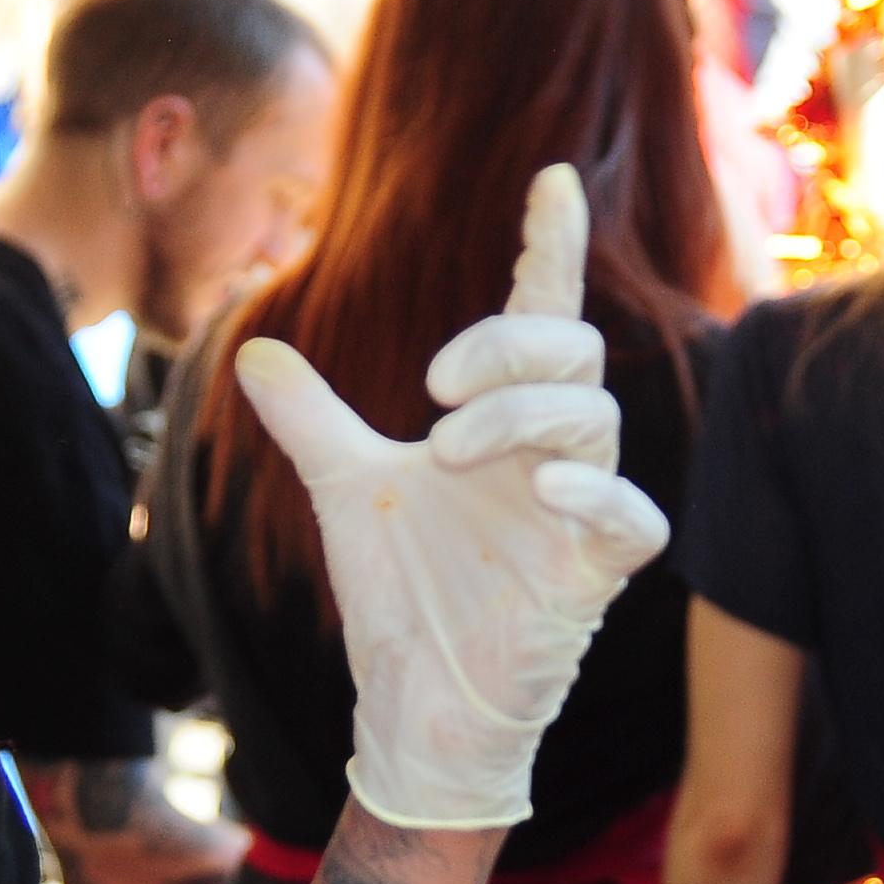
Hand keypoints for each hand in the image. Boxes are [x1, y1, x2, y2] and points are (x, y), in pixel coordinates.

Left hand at [233, 165, 672, 829]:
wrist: (412, 707)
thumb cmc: (403, 595)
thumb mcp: (345, 489)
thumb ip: (312, 419)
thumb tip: (253, 348)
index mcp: (503, 419)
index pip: (540, 313)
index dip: (549, 246)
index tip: (552, 177)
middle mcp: (550, 453)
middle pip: (572, 352)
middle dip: (510, 345)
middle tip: (432, 388)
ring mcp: (579, 511)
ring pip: (595, 418)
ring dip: (519, 415)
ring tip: (444, 449)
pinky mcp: (596, 575)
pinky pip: (631, 517)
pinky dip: (593, 492)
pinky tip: (541, 487)